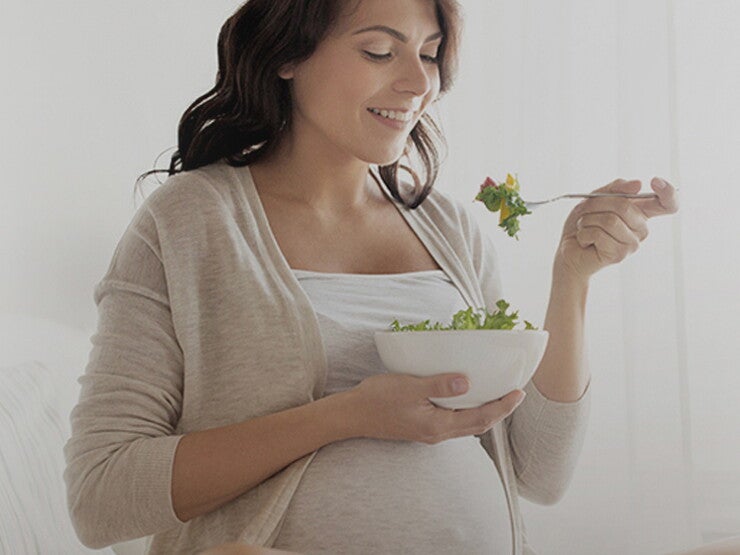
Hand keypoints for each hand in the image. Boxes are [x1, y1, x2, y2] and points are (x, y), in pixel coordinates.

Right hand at [348, 373, 524, 443]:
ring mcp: (430, 433)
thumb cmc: (378, 399)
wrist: (352, 415)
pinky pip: (454, 422)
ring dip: (485, 412)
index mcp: (438, 425)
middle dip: (499, 411)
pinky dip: (467, 412)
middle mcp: (438, 434)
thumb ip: (440, 385)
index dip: (503, 406)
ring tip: (496, 396)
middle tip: (514, 394)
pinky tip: (466, 398)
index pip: (481, 417)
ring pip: (467, 425)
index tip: (519, 393)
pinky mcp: (423, 428)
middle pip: (478, 425)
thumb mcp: (410, 386)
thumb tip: (468, 382)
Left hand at [556, 177, 678, 280]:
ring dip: (587, 220)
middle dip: (596, 204)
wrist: (568, 250)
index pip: (668, 204)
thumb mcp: (594, 198)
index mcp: (640, 212)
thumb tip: (638, 184)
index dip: (668, 192)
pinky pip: (599, 235)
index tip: (655, 181)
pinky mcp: (620, 254)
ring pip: (610, 220)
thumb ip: (614, 188)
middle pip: (625, 206)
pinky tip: (584, 240)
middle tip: (584, 211)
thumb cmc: (583, 224)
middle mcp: (641, 228)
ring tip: (584, 227)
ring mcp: (632, 243)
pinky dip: (584, 233)